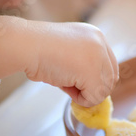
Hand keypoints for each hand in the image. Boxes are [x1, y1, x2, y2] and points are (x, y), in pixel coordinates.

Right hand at [0, 17, 117, 106]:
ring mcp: (98, 56)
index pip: (109, 65)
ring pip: (104, 89)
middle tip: (72, 86)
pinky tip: (65, 87)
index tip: (80, 84)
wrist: (25, 45)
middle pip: (110, 78)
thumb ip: (83, 64)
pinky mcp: (92, 72)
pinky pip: (95, 97)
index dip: (97, 79)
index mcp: (95, 35)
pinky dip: (81, 99)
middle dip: (93, 88)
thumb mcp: (68, 52)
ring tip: (65, 83)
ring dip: (86, 94)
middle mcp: (100, 43)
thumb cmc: (39, 49)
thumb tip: (93, 88)